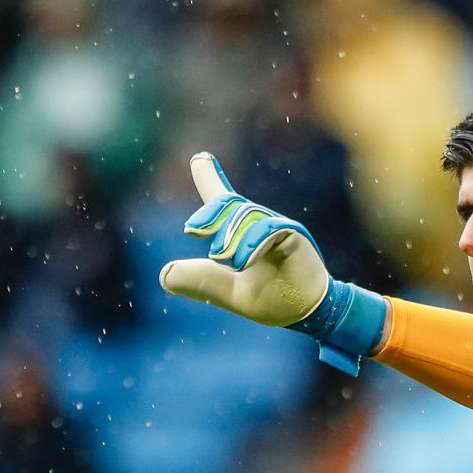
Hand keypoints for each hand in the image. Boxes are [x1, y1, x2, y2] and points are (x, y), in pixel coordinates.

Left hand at [158, 153, 386, 374]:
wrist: (308, 313)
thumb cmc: (275, 300)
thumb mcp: (229, 293)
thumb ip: (201, 281)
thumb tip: (164, 274)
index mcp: (244, 235)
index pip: (225, 201)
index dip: (210, 179)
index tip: (200, 158)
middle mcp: (260, 225)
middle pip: (231, 204)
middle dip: (210, 213)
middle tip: (192, 230)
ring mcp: (277, 227)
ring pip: (246, 216)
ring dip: (229, 236)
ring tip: (221, 258)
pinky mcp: (293, 234)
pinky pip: (269, 228)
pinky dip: (251, 243)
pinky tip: (240, 262)